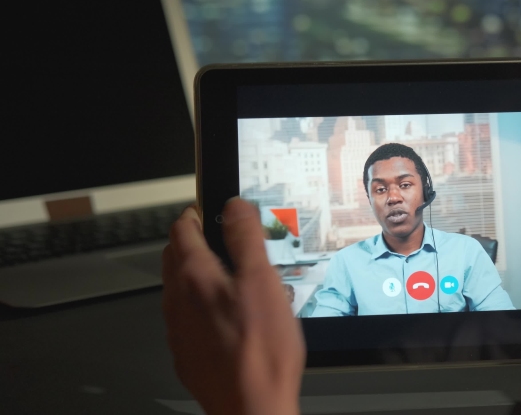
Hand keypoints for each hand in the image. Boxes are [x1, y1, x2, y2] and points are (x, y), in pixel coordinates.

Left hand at [162, 199, 304, 414]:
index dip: (196, 213)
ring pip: (180, 288)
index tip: (210, 211)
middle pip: (176, 256)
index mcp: (195, 276)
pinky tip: (227, 316)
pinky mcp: (186, 352)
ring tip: (229, 276)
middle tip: (219, 237)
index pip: (182, 228)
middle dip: (194, 241)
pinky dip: (201, 305)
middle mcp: (178, 300)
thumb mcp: (262, 281)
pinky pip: (187, 317)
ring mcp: (179, 328)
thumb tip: (234, 207)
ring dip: (198, 274)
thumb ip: (245, 238)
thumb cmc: (260, 351)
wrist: (251, 406)